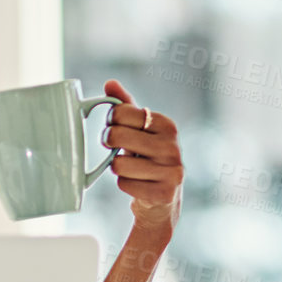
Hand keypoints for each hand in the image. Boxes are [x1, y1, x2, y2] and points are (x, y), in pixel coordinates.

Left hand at [100, 79, 182, 236]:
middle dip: (109, 143)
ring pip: (118, 164)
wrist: (162, 199)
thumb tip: (110, 83)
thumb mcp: (139, 129)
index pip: (121, 112)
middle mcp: (172, 146)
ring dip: (118, 168)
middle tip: (116, 148)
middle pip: (116, 136)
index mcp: (166, 125)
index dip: (111, 121)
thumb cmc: (147, 157)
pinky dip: (125, 185)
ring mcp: (171, 170)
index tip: (116, 128)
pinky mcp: (163, 192)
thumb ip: (125, 105)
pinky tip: (138, 184)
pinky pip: (124, 184)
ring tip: (132, 168)